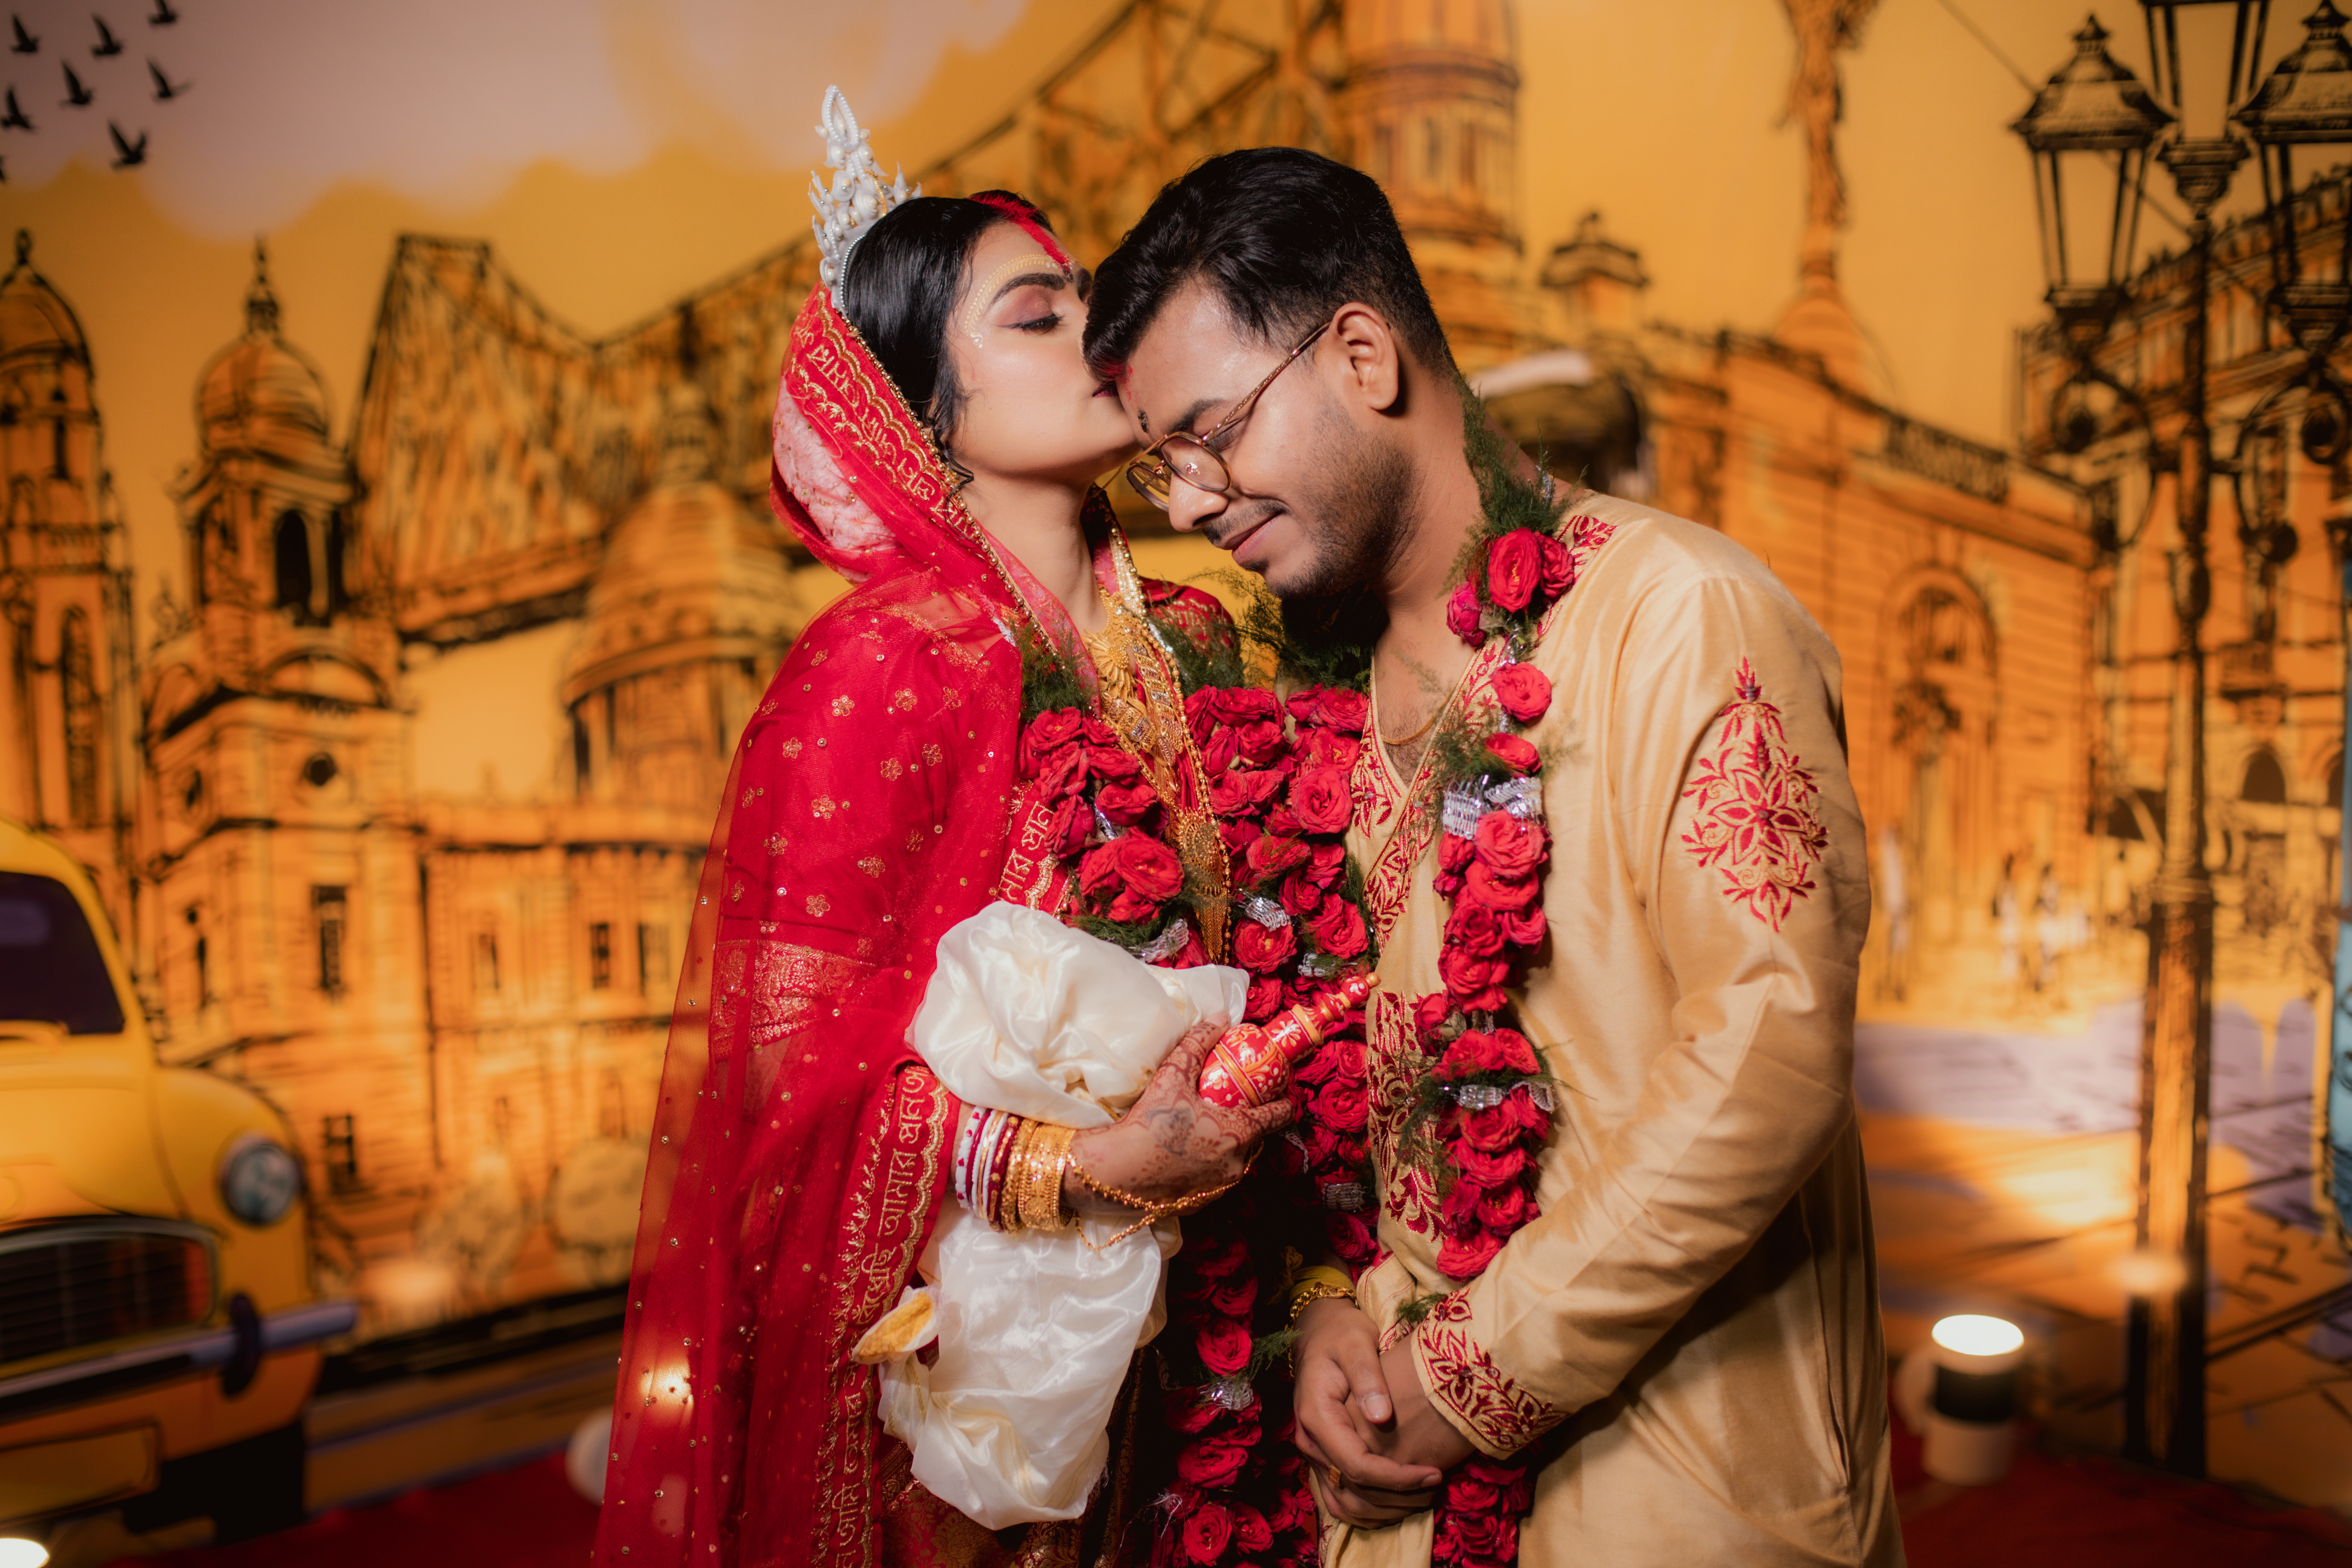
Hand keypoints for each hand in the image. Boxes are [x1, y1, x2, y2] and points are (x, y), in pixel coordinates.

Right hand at [1065, 1018, 1293, 1214]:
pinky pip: (1217, 1177)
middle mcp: (1238, 1163)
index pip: (1280, 1115)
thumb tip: (1221, 1019)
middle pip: (1259, 1136)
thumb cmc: (1149, 1122)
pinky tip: (1190, 1151)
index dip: (1283, 1099)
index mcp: (1239, 1132)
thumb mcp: (1174, 1075)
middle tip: (1233, 1102)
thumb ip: (1199, 1043)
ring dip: (1230, 1142)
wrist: (1115, 1172)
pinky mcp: (1203, 1202)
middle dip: (1250, 1119)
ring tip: (1208, 1126)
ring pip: (1238, 1158)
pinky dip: (1211, 1163)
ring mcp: (1221, 1186)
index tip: (1278, 1089)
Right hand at [1292, 1298, 1444, 1527]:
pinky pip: (1341, 1499)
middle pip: (1353, 1491)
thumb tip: (1381, 1417)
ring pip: (1344, 1504)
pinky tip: (1401, 1501)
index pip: (1357, 1465)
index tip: (1434, 1472)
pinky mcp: (1323, 1458)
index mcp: (1316, 1416)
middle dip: (1398, 1497)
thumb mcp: (1355, 1343)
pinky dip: (1371, 1509)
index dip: (1397, 1477)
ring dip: (1385, 1510)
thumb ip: (1367, 1376)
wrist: (1320, 1333)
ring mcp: (1314, 1453)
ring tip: (1424, 1497)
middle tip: (1438, 1486)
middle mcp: (1310, 1442)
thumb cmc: (1342, 1335)